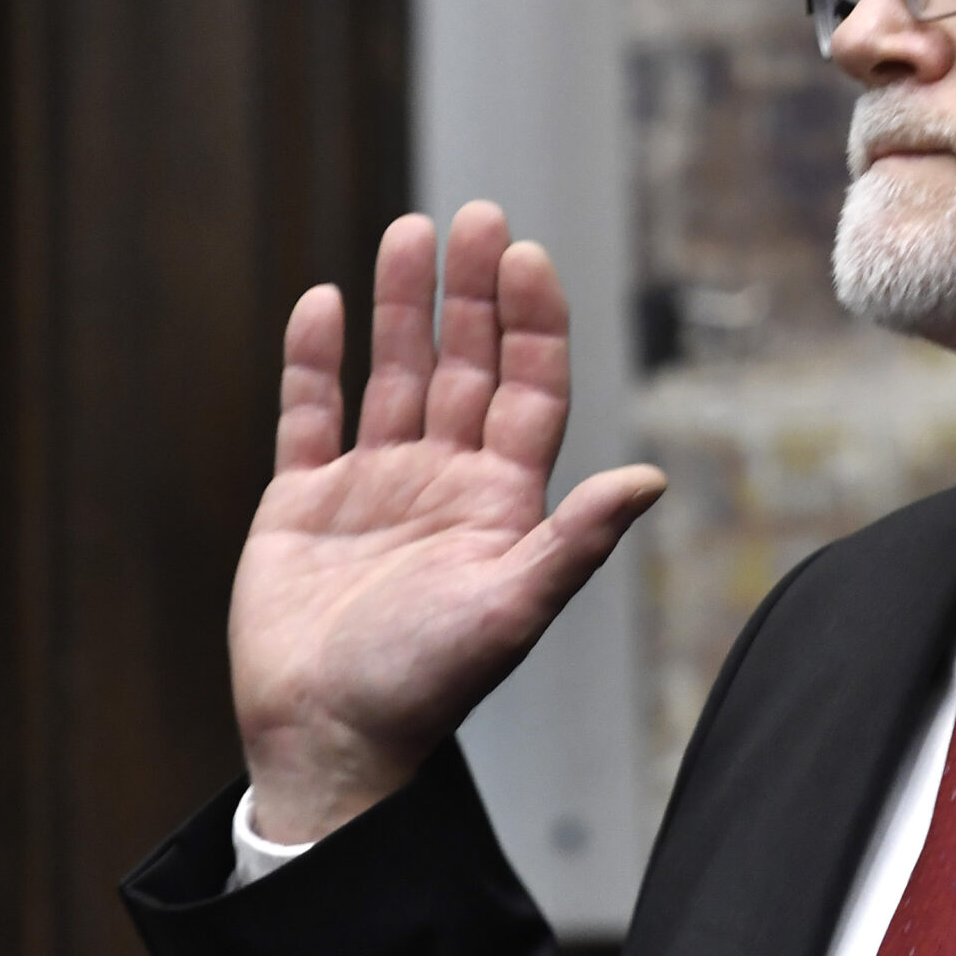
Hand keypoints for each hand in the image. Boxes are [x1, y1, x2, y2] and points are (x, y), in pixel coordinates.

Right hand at [230, 202, 665, 843]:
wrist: (328, 741)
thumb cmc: (426, 686)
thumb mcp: (512, 609)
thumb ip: (577, 539)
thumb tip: (651, 478)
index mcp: (501, 501)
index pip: (528, 389)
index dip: (532, 323)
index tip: (528, 256)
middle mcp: (443, 481)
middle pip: (465, 364)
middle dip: (473, 292)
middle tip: (479, 215)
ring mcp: (372, 486)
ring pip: (393, 374)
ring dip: (403, 306)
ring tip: (412, 231)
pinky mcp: (303, 502)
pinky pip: (310, 414)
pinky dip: (314, 360)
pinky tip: (323, 303)